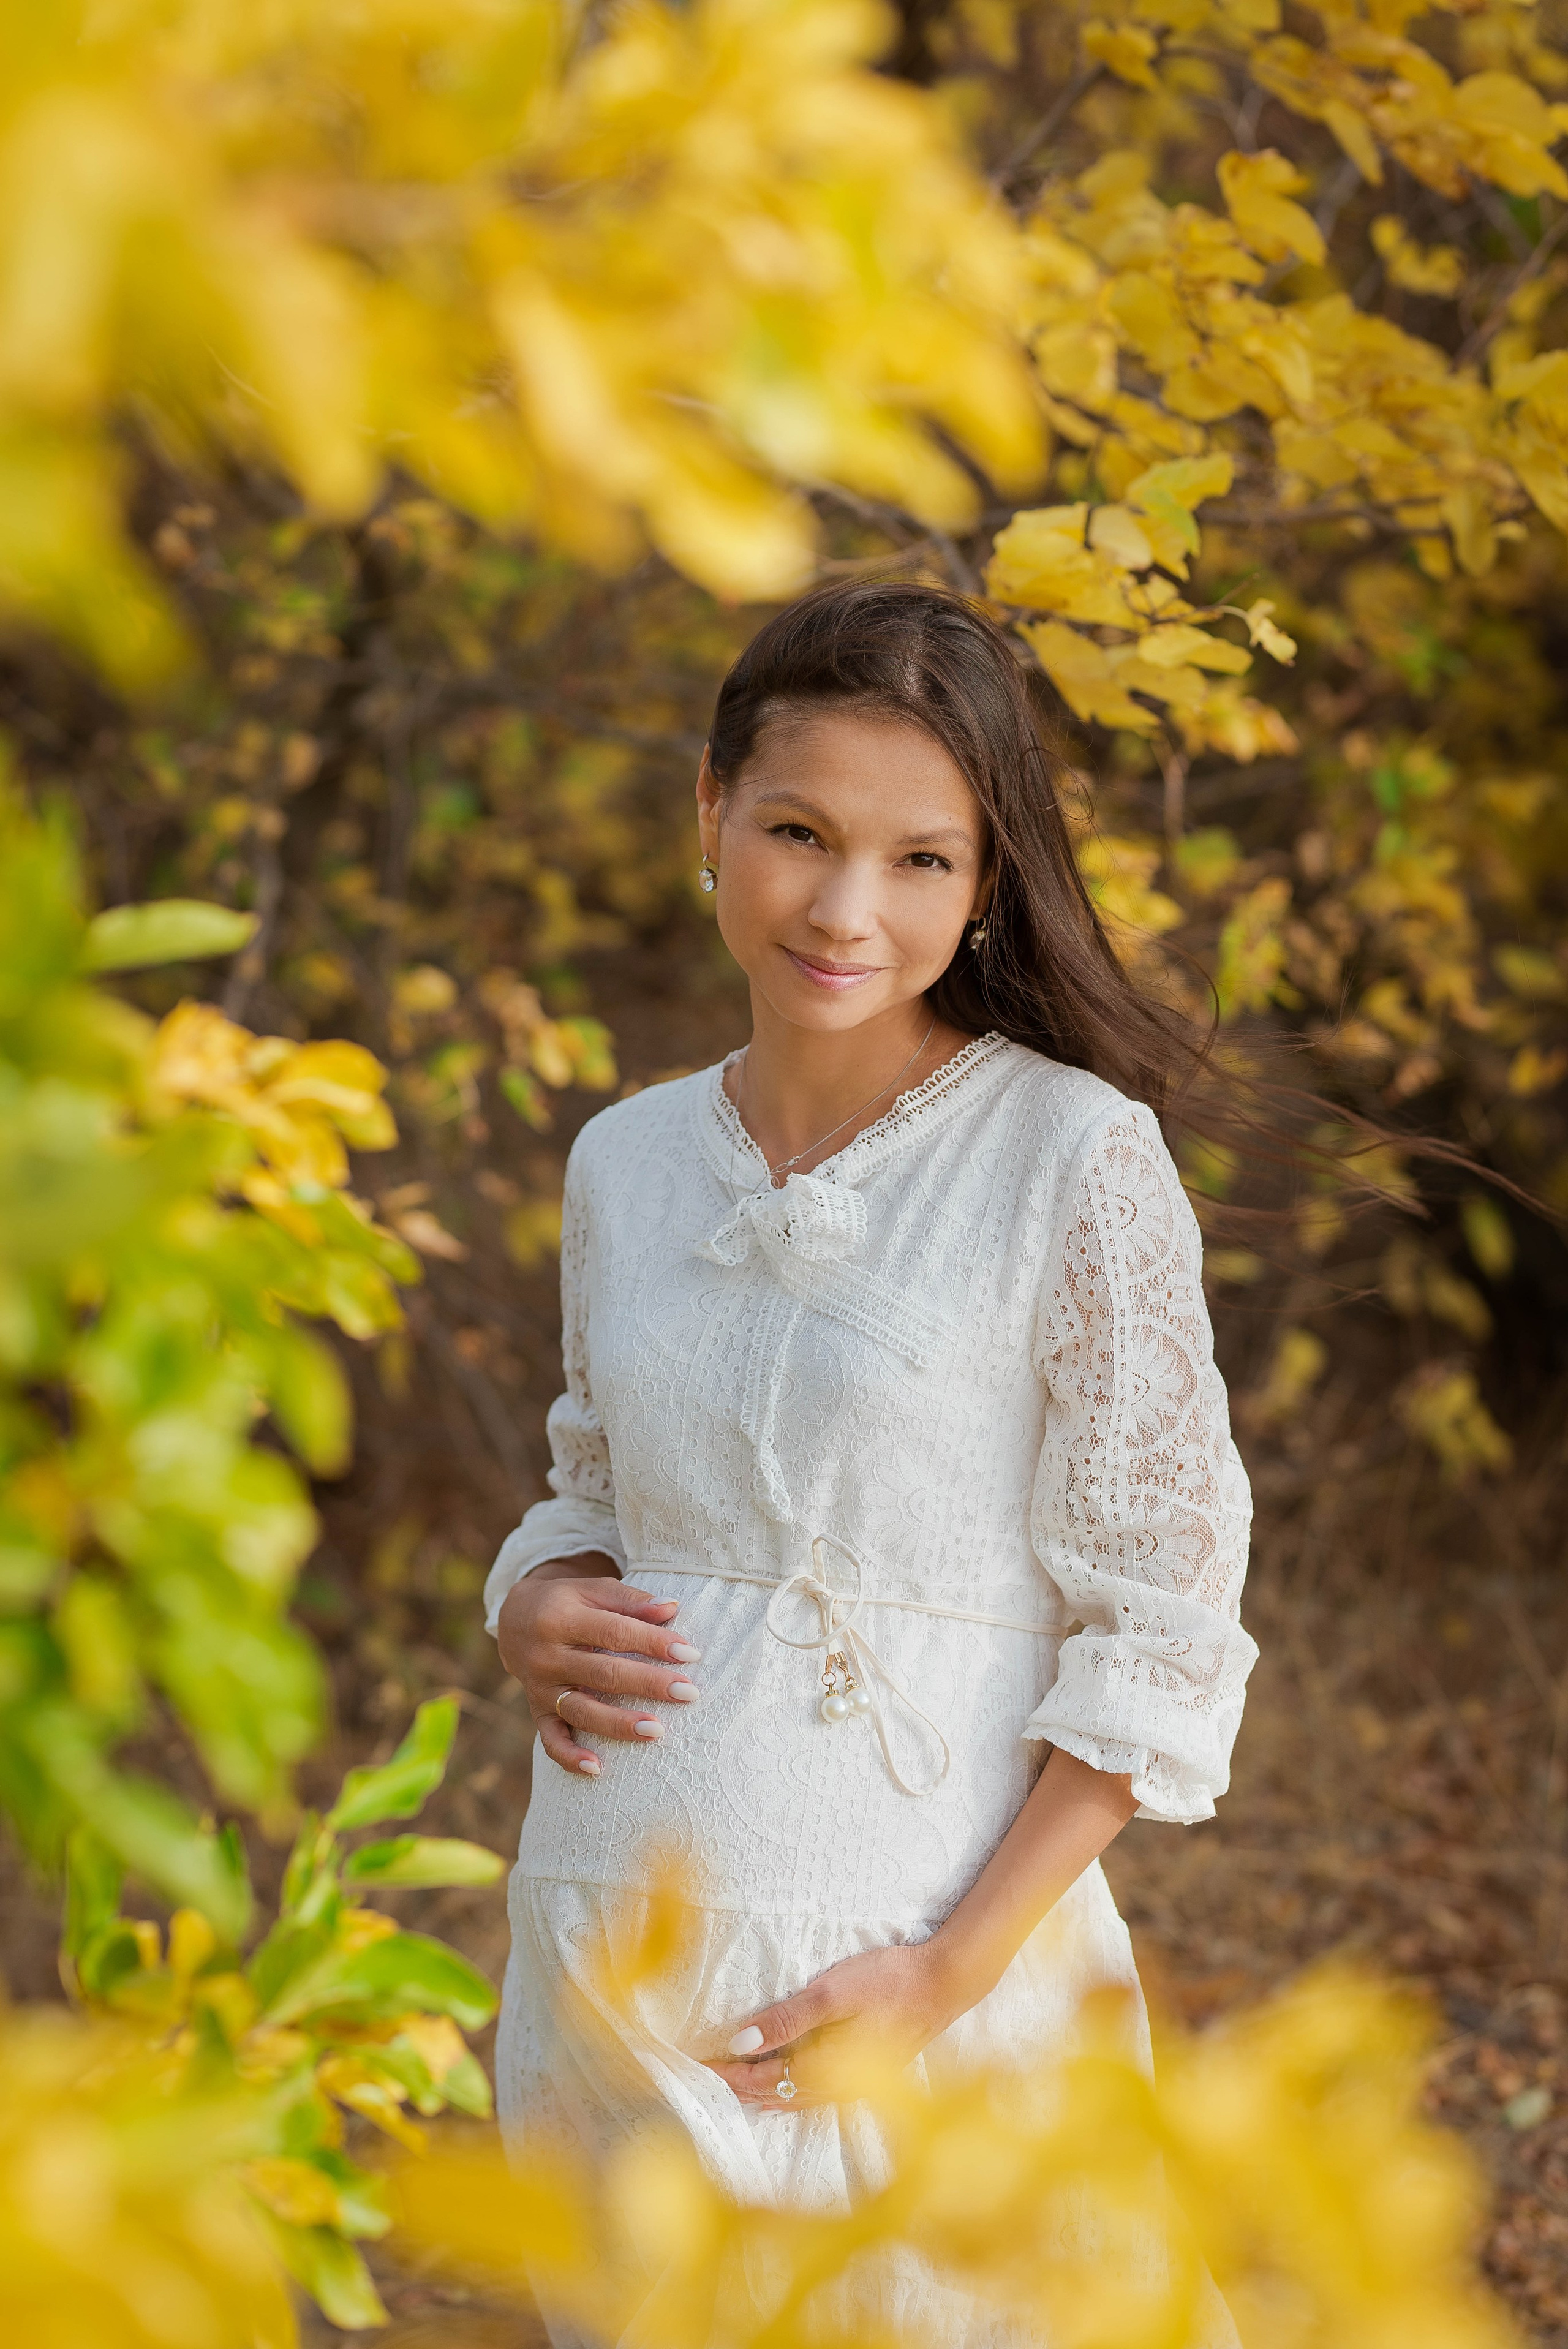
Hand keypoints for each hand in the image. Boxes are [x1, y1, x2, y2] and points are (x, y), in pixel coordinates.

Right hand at [496, 1555, 702, 1776]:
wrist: (514, 1619)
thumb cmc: (566, 1602)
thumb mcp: (593, 1590)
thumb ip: (630, 1600)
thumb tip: (672, 1609)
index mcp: (561, 1618)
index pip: (614, 1631)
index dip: (653, 1642)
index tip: (689, 1653)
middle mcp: (547, 1655)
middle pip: (603, 1673)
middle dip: (648, 1684)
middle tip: (688, 1693)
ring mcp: (540, 1688)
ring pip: (581, 1710)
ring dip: (619, 1724)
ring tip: (657, 1731)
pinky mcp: (536, 1712)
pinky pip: (550, 1739)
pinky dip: (569, 1756)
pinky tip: (597, 1768)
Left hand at [703, 1941, 968, 2109]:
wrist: (944, 1983)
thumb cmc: (889, 1982)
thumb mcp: (833, 1992)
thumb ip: (788, 2019)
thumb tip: (741, 2042)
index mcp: (826, 2069)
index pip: (761, 2079)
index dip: (726, 2073)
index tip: (695, 2065)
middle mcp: (836, 2087)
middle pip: (774, 2094)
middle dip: (737, 2085)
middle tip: (700, 2076)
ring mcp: (852, 2084)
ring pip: (793, 2098)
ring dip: (759, 2091)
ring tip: (729, 2084)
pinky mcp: (862, 2074)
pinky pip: (813, 2094)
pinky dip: (787, 2092)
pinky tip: (780, 2088)